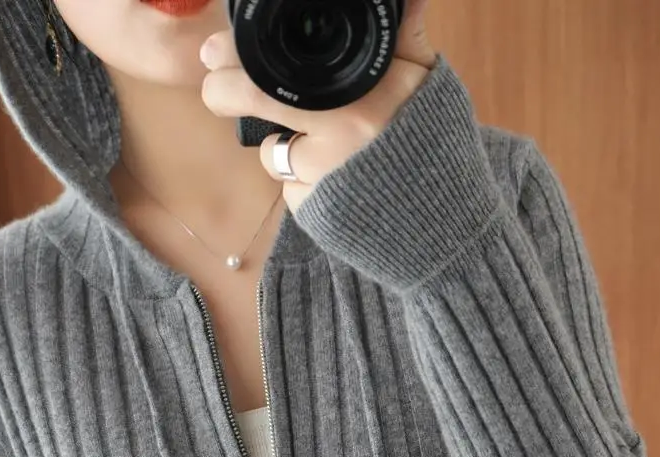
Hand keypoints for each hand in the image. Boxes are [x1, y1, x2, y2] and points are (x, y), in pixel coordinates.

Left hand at [199, 0, 436, 213]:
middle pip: (252, 104)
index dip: (237, 57)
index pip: (275, 70)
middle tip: (217, 89)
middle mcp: (337, 135)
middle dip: (223, 94)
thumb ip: (406, 36)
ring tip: (319, 146)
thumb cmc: (432, 141)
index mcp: (359, 95)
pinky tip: (332, 178)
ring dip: (282, 147)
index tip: (215, 53)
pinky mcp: (315, 212)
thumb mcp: (424, 80)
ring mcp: (322, 177)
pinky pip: (291, 189)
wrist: (444, 217)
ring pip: (272, 154)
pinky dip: (302, 181)